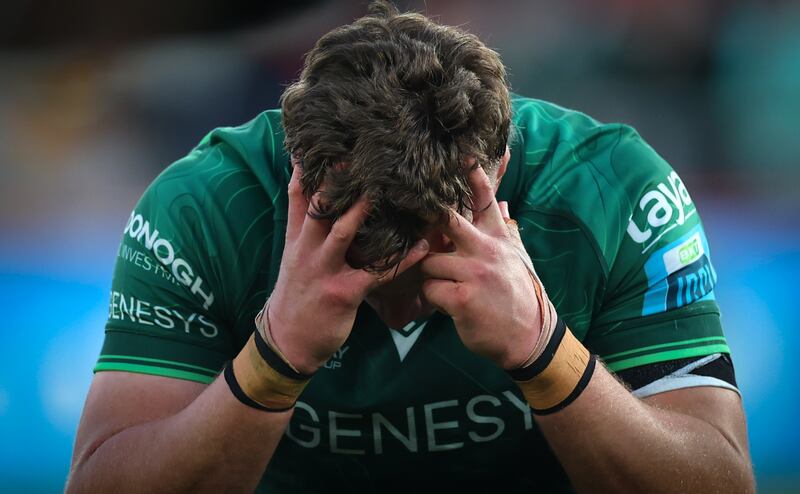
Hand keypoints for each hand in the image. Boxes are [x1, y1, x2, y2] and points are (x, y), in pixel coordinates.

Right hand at [267, 164, 429, 373]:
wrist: (287, 341)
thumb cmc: (297, 296)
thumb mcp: (295, 260)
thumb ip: (309, 231)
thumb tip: (323, 204)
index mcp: (297, 240)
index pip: (298, 196)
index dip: (306, 168)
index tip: (318, 141)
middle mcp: (307, 250)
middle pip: (319, 207)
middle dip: (335, 180)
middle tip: (356, 152)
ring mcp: (324, 270)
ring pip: (342, 232)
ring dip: (361, 210)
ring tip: (382, 188)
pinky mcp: (343, 293)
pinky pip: (375, 274)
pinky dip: (400, 260)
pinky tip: (421, 247)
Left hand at [420, 166, 542, 368]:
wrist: (529, 338)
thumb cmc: (519, 296)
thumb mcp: (518, 258)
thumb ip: (506, 230)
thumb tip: (503, 204)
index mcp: (499, 240)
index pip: (485, 202)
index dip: (474, 177)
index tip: (463, 155)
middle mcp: (487, 251)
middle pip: (449, 221)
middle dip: (429, 215)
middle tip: (410, 208)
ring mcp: (474, 274)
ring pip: (430, 262)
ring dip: (430, 274)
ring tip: (442, 285)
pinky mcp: (462, 298)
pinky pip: (431, 289)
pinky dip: (433, 298)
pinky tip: (445, 304)